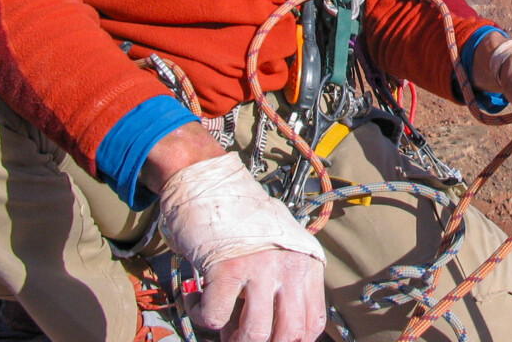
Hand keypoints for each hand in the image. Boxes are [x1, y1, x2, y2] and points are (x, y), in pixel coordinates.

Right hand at [155, 151, 328, 340]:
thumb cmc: (241, 217)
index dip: (289, 340)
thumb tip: (275, 328)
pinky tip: (198, 300)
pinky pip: (215, 318)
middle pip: (289, 334)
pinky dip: (202, 318)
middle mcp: (290, 266)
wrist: (210, 185)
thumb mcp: (278, 245)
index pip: (313, 323)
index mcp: (307, 262)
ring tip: (221, 322)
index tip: (270, 336)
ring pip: (255, 334)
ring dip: (233, 337)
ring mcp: (261, 267)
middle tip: (241, 334)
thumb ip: (284, 281)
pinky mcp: (227, 268)